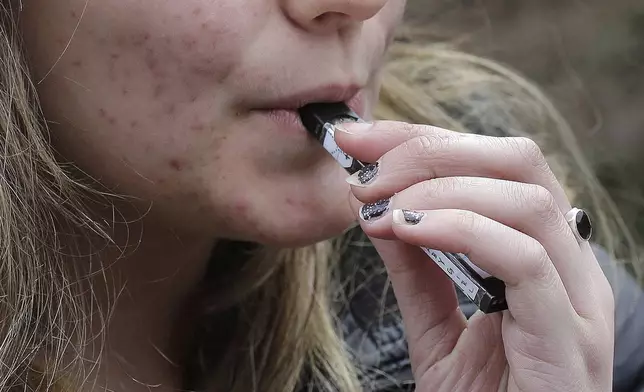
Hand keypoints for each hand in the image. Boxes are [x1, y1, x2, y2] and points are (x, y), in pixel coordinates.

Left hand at [335, 121, 614, 391]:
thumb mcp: (436, 324)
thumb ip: (417, 265)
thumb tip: (380, 206)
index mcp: (542, 252)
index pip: (494, 163)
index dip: (424, 139)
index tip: (358, 139)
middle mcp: (570, 264)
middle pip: (519, 160)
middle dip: (431, 150)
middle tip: (365, 170)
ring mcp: (578, 298)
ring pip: (526, 198)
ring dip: (439, 188)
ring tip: (379, 206)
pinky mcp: (570, 335)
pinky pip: (525, 258)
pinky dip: (459, 228)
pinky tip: (406, 231)